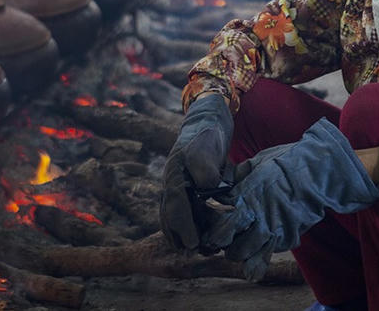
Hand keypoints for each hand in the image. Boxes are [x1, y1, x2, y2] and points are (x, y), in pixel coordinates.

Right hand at [160, 93, 233, 249]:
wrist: (206, 126)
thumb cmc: (207, 137)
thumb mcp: (207, 148)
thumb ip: (206, 169)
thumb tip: (207, 190)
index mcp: (174, 176)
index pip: (176, 206)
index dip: (184, 227)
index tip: (194, 244)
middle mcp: (171, 186)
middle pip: (171, 219)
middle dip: (183, 237)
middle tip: (199, 252)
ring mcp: (177, 191)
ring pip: (175, 220)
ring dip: (187, 236)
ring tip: (204, 249)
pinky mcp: (186, 194)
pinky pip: (184, 216)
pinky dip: (192, 228)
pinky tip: (205, 238)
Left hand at [202, 118, 378, 280]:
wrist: (317, 171)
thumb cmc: (286, 162)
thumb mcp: (257, 162)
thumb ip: (239, 177)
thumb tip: (226, 185)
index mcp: (248, 198)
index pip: (224, 225)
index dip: (215, 231)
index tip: (211, 230)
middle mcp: (259, 217)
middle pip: (233, 247)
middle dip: (226, 246)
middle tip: (224, 240)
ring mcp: (275, 230)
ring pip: (250, 255)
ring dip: (241, 253)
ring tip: (239, 246)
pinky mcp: (290, 236)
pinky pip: (270, 251)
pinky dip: (263, 251)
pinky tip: (261, 243)